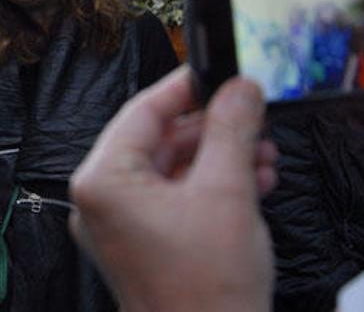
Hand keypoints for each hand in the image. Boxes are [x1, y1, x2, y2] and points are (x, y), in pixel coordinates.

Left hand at [69, 67, 276, 311]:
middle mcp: (100, 201)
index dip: (185, 88)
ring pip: (171, 170)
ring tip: (263, 155)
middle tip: (253, 117)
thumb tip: (239, 88)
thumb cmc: (206, 289)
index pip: (142, 111)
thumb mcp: (226, 191)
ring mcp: (118, 226)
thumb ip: (232, 129)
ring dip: (220, 158)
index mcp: (103, 182)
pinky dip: (211, 187)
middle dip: (214, 129)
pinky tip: (252, 182)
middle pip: (159, 140)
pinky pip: (173, 199)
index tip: (219, 74)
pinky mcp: (141, 245)